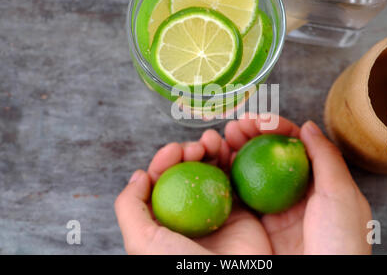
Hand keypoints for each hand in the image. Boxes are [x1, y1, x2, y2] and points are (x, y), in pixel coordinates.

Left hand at [114, 129, 271, 254]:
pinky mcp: (240, 210)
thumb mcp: (141, 240)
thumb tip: (138, 175)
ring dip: (209, 151)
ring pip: (211, 170)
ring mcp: (215, 210)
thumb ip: (130, 207)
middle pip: (187, 171)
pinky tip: (226, 150)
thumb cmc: (180, 266)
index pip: (163, 180)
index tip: (174, 150)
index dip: (166, 160)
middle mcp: (190, 212)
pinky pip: (235, 178)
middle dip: (189, 152)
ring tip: (211, 142)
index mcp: (166, 219)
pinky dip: (231, 160)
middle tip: (194, 148)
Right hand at [225, 113, 371, 254]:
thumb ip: (326, 157)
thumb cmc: (340, 242)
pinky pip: (240, 195)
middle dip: (251, 135)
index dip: (276, 129)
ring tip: (223, 138)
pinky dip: (227, 176)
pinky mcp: (257, 225)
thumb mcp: (341, 195)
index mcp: (318, 183)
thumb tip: (307, 126)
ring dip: (236, 151)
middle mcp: (294, 193)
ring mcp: (274, 208)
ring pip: (251, 171)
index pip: (295, 146)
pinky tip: (220, 162)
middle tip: (235, 126)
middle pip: (269, 155)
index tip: (259, 120)